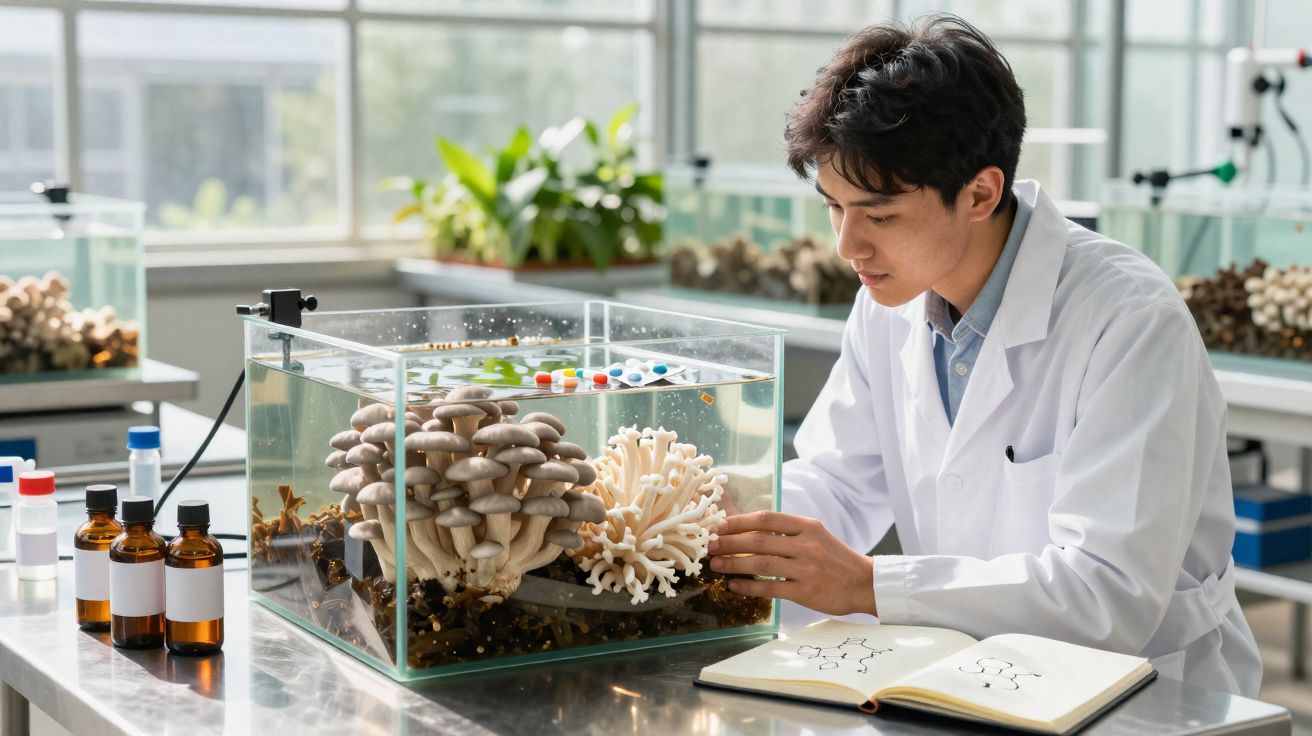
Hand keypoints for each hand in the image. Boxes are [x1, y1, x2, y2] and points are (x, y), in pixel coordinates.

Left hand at [707, 511, 876, 616]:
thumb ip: (788, 532)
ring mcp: (806, 568)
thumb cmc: (836, 559)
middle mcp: (806, 544)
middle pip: (759, 540)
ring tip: (717, 565)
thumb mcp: (816, 536)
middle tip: (711, 545)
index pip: (767, 519)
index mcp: (807, 526)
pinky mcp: (805, 591)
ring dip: (734, 564)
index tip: (719, 525)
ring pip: (761, 563)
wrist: (864, 583)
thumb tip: (751, 531)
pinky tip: (734, 586)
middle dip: (730, 543)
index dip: (740, 522)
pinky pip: (770, 587)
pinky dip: (748, 587)